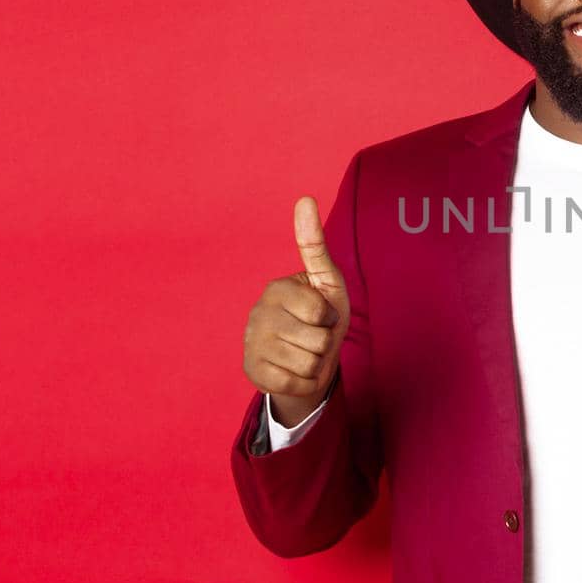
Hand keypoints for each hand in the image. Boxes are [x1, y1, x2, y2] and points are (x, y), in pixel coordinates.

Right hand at [242, 195, 351, 426]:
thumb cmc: (321, 316)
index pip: (320, 313)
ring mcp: (251, 344)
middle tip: (314, 338)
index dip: (330, 318)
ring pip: (307, 364)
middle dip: (325, 343)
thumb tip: (305, 198)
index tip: (322, 314)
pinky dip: (304, 382)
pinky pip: (294, 384)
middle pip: (317, 340)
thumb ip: (315, 245)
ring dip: (315, 363)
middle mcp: (258, 313)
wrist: (306, 359)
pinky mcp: (251, 372)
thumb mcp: (327, 282)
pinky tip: (294, 371)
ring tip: (305, 353)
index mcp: (277, 289)